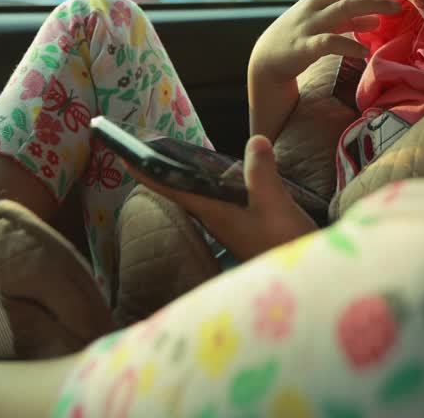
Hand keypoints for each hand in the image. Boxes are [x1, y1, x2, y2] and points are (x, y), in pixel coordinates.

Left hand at [134, 135, 317, 261]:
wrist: (303, 281)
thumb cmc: (284, 245)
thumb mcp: (275, 204)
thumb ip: (262, 172)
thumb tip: (254, 141)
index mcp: (213, 213)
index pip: (170, 187)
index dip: (145, 170)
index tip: (121, 153)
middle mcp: (215, 219)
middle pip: (182, 189)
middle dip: (163, 169)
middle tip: (146, 145)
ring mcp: (229, 225)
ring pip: (202, 195)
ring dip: (189, 176)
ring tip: (179, 153)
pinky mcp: (243, 227)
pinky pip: (221, 199)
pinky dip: (216, 183)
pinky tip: (228, 173)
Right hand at [249, 0, 411, 85]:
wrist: (267, 58)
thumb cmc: (300, 38)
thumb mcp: (326, 24)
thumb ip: (350, 21)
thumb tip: (376, 20)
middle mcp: (317, 5)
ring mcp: (310, 23)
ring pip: (344, 9)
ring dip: (372, 7)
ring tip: (394, 11)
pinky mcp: (304, 45)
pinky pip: (329, 42)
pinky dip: (348, 46)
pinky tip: (364, 53)